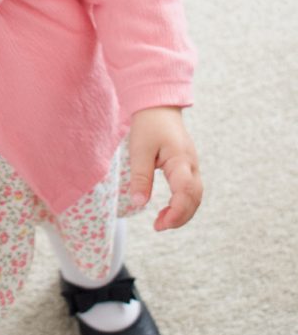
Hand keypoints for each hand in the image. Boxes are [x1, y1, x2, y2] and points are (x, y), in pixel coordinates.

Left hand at [129, 106, 202, 230]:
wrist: (158, 107)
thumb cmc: (149, 125)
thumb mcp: (139, 151)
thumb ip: (140, 177)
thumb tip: (139, 203)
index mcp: (181, 160)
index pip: (186, 192)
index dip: (177, 213)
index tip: (160, 225)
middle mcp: (192, 165)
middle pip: (195, 199)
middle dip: (180, 217)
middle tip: (158, 226)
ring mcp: (192, 166)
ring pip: (195, 196)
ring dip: (182, 212)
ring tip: (161, 222)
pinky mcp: (188, 167)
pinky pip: (191, 190)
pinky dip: (182, 204)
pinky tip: (167, 209)